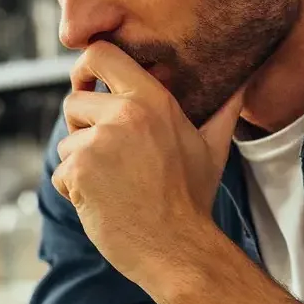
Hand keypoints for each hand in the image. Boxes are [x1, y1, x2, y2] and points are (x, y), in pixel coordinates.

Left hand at [52, 42, 242, 285]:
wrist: (178, 248)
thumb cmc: (191, 199)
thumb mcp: (213, 147)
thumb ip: (222, 110)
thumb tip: (243, 82)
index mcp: (153, 100)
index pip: (101, 54)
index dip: (84, 67)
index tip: (86, 84)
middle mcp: (125, 114)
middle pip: (74, 101)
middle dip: (82, 129)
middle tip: (110, 159)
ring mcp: (100, 141)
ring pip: (67, 142)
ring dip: (80, 166)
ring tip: (115, 187)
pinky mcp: (80, 169)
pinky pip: (61, 172)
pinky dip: (73, 191)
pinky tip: (104, 203)